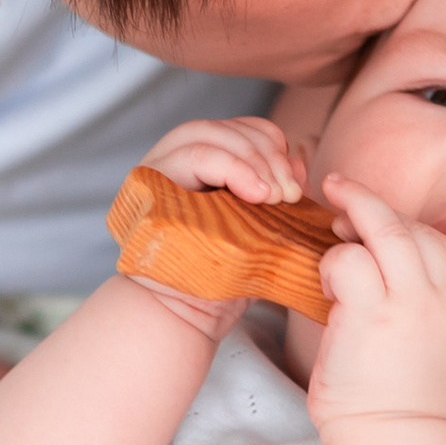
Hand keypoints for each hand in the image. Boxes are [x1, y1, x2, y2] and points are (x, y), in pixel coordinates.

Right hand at [124, 118, 315, 348]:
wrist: (185, 316)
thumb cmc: (224, 277)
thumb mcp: (262, 227)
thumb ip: (277, 192)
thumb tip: (298, 162)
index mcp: (204, 163)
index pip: (242, 130)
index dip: (273, 145)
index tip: (295, 182)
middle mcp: (175, 158)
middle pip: (226, 129)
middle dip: (267, 155)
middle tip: (289, 194)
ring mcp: (157, 167)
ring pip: (208, 134)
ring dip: (252, 160)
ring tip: (274, 197)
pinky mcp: (147, 183)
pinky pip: (194, 155)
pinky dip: (232, 167)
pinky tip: (257, 193)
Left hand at [303, 182, 445, 430]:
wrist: (395, 443)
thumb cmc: (406, 404)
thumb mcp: (439, 350)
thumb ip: (427, 308)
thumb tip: (391, 276)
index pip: (439, 243)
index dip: (404, 225)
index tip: (377, 227)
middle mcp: (442, 297)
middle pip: (410, 224)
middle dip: (370, 203)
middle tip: (339, 194)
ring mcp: (409, 302)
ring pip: (382, 228)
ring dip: (349, 227)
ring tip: (330, 243)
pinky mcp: (371, 314)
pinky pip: (347, 259)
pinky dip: (331, 264)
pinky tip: (326, 289)